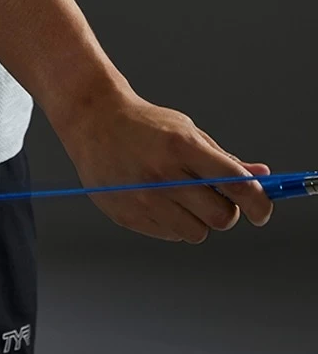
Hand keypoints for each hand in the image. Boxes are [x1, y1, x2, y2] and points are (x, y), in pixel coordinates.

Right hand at [56, 89, 273, 241]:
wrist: (91, 118)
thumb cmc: (143, 123)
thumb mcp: (187, 130)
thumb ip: (223, 159)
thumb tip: (262, 177)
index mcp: (182, 146)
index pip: (237, 185)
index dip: (259, 202)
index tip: (261, 210)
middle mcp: (162, 174)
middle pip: (221, 218)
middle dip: (225, 211)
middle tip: (213, 197)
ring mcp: (142, 198)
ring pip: (196, 233)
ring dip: (197, 219)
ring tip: (178, 195)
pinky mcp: (126, 215)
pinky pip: (168, 235)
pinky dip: (170, 222)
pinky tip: (154, 197)